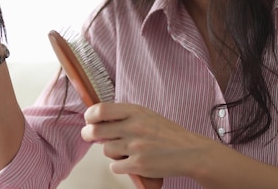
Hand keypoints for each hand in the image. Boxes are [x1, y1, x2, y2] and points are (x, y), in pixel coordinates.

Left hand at [81, 102, 213, 179]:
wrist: (189, 151)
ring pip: (106, 150)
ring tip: (124, 149)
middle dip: (88, 134)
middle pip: (96, 131)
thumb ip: (125, 116)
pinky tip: (131, 161)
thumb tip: (98, 120)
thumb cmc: (167, 133)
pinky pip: (115, 166)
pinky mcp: (138, 165)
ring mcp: (136, 147)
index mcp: (135, 111)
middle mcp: (134, 127)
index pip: (101, 110)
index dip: (90, 115)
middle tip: (89, 135)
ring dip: (111, 151)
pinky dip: (120, 165)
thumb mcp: (147, 115)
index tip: (89, 119)